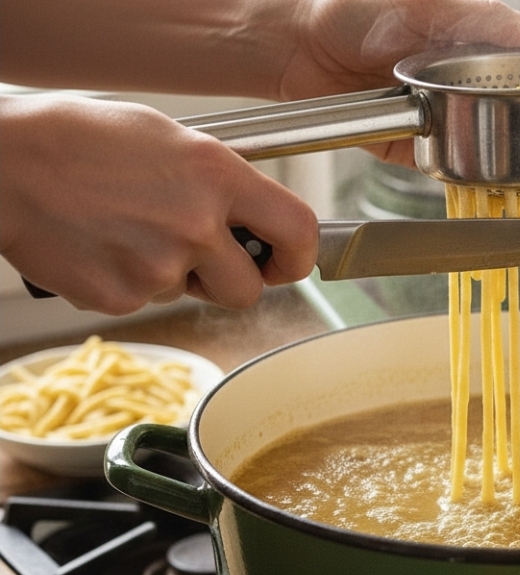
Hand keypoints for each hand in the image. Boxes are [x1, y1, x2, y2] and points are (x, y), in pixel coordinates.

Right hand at [0, 94, 317, 313]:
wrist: (4, 164)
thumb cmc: (81, 139)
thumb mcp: (170, 138)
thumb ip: (222, 180)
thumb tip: (253, 216)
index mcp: (218, 176)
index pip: (298, 229)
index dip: (300, 256)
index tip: (289, 262)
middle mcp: (196, 225)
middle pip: (249, 290)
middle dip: (231, 280)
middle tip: (201, 254)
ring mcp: (158, 267)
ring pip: (192, 294)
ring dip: (176, 276)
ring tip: (132, 231)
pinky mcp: (121, 298)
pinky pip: (146, 302)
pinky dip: (130, 282)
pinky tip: (105, 245)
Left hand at [277, 0, 519, 164]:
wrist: (298, 45)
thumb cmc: (355, 9)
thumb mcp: (426, 4)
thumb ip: (483, 18)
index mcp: (470, 45)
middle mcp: (457, 84)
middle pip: (507, 113)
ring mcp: (437, 118)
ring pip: (480, 144)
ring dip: (495, 154)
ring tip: (519, 164)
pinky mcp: (411, 149)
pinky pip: (443, 166)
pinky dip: (457, 172)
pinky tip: (478, 176)